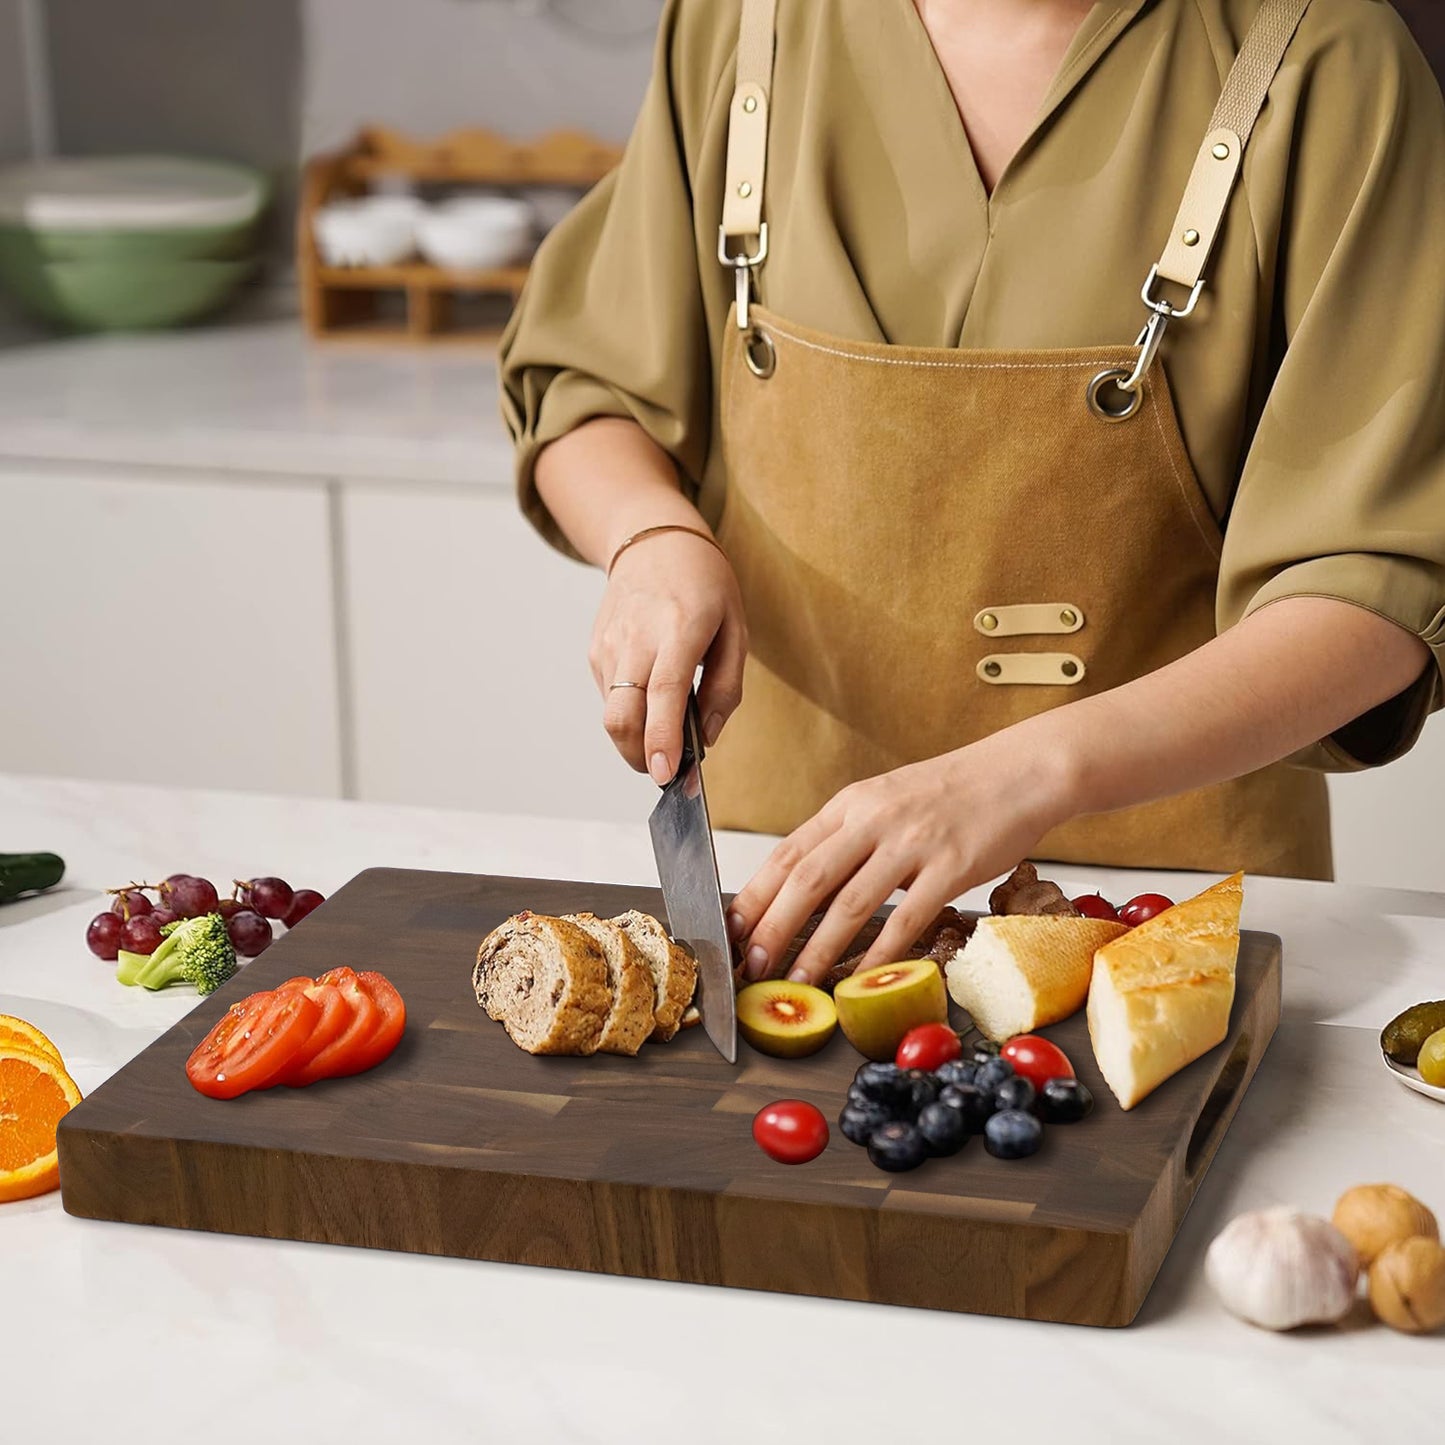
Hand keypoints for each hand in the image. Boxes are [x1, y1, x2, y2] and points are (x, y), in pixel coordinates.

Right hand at [590, 532, 747, 782]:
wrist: (654, 541)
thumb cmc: (705, 586)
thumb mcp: (736, 630)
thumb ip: (725, 689)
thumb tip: (707, 739)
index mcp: (679, 628)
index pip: (663, 693)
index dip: (662, 739)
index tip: (665, 774)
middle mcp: (636, 636)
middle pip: (623, 715)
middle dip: (640, 757)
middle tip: (668, 770)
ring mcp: (609, 644)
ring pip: (612, 714)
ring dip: (636, 739)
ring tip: (666, 732)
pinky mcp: (596, 650)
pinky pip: (609, 698)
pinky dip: (630, 713)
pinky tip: (650, 695)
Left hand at [727, 732, 1076, 985]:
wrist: (1020, 772)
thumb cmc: (953, 793)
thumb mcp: (886, 802)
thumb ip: (848, 839)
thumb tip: (803, 886)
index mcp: (851, 804)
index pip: (787, 851)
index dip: (754, 894)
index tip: (730, 929)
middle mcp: (873, 818)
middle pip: (806, 878)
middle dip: (771, 926)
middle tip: (751, 965)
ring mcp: (912, 841)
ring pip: (850, 901)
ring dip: (816, 947)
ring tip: (794, 979)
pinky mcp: (951, 866)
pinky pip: (906, 917)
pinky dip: (878, 953)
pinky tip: (859, 978)